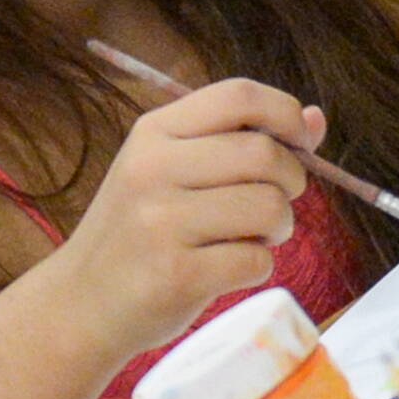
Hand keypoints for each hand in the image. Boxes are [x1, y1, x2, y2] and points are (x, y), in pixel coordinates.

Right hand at [57, 77, 318, 362]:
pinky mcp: (176, 274)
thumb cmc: (138, 232)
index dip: (286, 113)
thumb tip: (317, 120)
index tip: (299, 143)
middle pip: (264, 153)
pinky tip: (226, 269)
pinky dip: (256, 267)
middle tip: (272, 205)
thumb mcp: (170, 172)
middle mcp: (152, 169)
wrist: (81, 303)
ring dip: (278, 228)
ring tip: (251, 238)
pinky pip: (256, 260)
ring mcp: (161, 222)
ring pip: (270, 207)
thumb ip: (238, 141)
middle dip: (291, 181)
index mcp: (153, 133)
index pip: (239, 96)